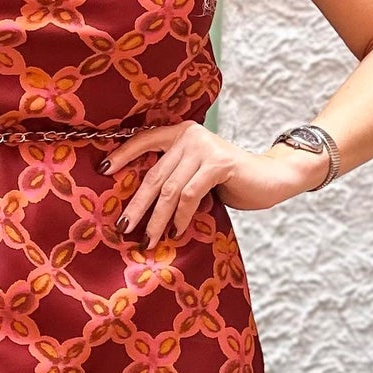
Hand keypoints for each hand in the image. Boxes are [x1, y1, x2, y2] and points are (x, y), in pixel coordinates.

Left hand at [100, 122, 326, 239]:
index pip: (144, 140)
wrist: (271, 178)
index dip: (122, 155)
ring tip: (149, 239)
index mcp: (180, 133)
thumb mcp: (196, 174)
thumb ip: (174, 177)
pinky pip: (190, 194)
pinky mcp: (219, 163)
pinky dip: (181, 216)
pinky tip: (178, 232)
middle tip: (123, 228)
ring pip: (170, 189)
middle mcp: (189, 135)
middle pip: (154, 174)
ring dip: (157, 219)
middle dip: (137, 205)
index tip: (101, 171)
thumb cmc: (230, 180)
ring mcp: (204, 147)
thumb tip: (138, 206)